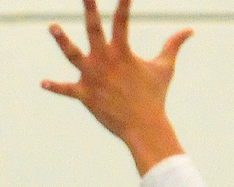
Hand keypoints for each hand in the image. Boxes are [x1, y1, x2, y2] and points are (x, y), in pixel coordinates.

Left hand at [42, 0, 192, 174]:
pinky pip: (66, 90)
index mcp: (122, 52)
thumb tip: (190, 30)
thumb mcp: (164, 68)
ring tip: (52, 26)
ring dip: (62, 41)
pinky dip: (55, 87)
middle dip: (89, 9)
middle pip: (93, 29)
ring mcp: (92, 77)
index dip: (124, 2)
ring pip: (73, 55)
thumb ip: (174, 45)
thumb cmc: (154, 96)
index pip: (122, 20)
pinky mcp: (85, 95)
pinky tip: (43, 83)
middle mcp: (105, 61)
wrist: (144, 127)